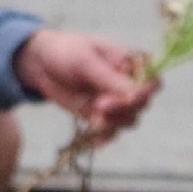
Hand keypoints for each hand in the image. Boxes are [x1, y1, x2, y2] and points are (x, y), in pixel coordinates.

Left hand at [13, 30, 152, 141]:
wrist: (40, 63)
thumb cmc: (66, 51)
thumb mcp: (86, 60)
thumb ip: (110, 79)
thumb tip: (135, 97)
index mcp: (133, 65)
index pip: (152, 83)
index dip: (145, 93)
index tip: (130, 99)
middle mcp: (130, 85)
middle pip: (141, 105)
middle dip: (122, 109)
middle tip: (99, 106)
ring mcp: (117, 102)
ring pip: (128, 120)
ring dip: (112, 123)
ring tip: (93, 119)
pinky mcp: (103, 116)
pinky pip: (111, 131)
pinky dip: (104, 137)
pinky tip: (94, 140)